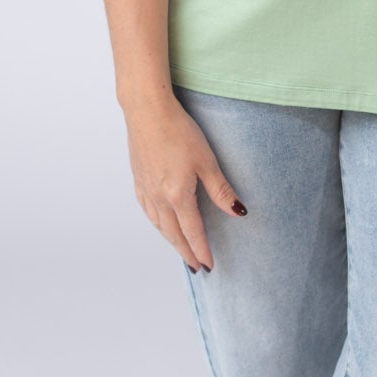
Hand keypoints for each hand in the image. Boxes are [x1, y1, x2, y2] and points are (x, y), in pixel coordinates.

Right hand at [123, 92, 246, 271]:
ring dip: (171, 240)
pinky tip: (159, 222)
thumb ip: (221, 191)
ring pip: (159, 225)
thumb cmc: (178, 131)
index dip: (202, 250)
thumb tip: (238, 212)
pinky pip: (147, 211)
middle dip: (186, 252)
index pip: (193, 232)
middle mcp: (158, 198)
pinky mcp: (138, 179)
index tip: (209, 265)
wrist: (147, 110)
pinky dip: (156, 224)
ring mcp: (145, 190)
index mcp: (178, 196)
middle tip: (196, 266)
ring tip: (181, 249)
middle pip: (174, 234)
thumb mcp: (206, 161)